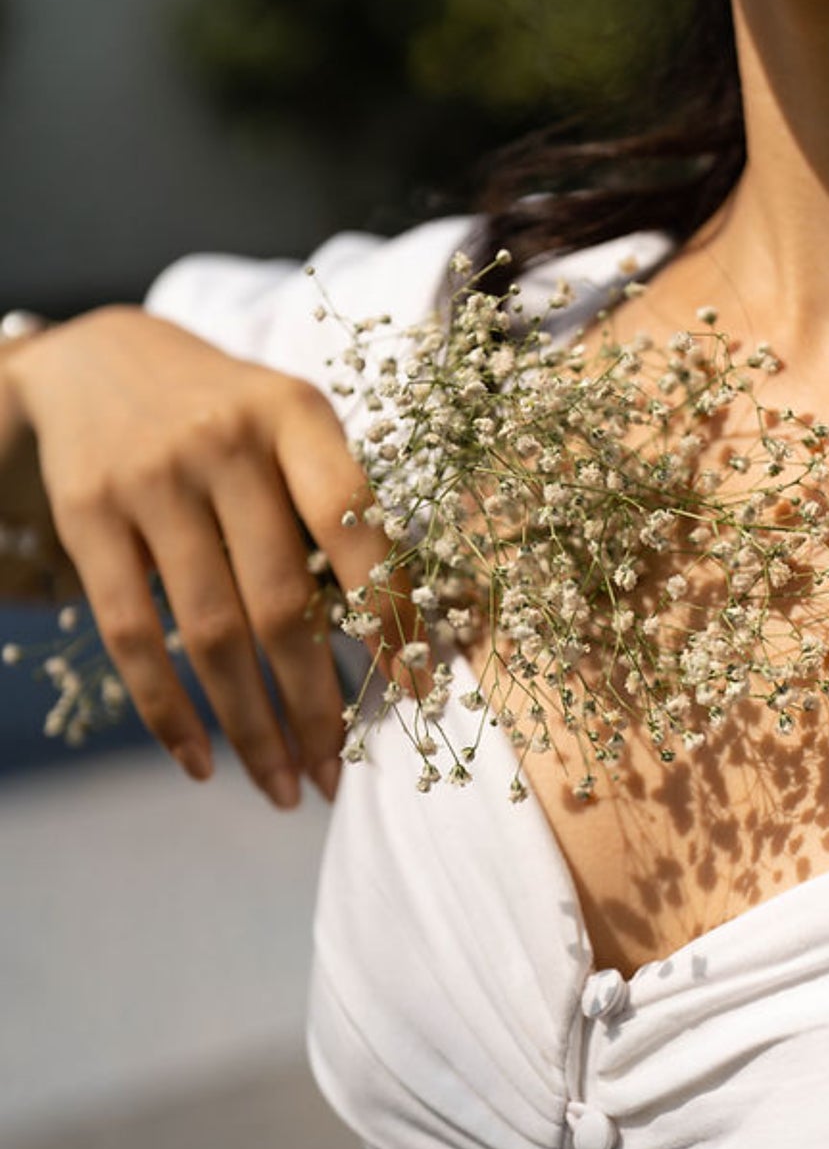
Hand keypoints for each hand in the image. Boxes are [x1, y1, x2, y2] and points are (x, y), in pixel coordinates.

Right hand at [6, 306, 393, 805]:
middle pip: (281, 603)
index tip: (418, 698)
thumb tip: (405, 649)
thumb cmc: (232, 420)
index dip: (392, 618)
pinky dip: (168, 713)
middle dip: (316, 706)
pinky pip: (130, 635)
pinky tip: (201, 763)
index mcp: (296, 417)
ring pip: (210, 633)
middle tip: (337, 777)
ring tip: (282, 788)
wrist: (98, 360)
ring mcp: (151, 479)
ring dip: (252, 728)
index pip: (357, 528)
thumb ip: (339, 514)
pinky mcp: (89, 516)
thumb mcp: (293, 431)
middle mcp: (225, 442)